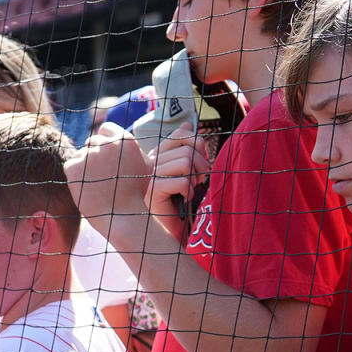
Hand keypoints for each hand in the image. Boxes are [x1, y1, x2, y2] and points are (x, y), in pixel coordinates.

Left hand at [65, 127, 150, 227]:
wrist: (124, 218)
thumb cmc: (137, 195)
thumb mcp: (145, 166)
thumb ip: (132, 149)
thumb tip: (122, 139)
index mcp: (125, 140)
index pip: (105, 129)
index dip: (104, 143)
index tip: (106, 158)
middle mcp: (107, 144)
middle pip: (91, 142)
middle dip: (94, 156)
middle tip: (102, 177)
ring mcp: (90, 155)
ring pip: (80, 155)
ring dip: (84, 167)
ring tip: (96, 186)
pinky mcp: (74, 167)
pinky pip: (70, 166)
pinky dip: (74, 177)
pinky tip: (86, 189)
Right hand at [145, 123, 211, 239]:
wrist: (173, 229)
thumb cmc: (183, 201)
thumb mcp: (188, 171)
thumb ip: (187, 149)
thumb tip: (188, 123)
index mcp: (160, 154)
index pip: (181, 133)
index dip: (198, 144)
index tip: (201, 161)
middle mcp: (152, 162)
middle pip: (186, 148)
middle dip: (201, 164)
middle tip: (199, 180)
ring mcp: (150, 176)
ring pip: (184, 162)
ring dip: (195, 178)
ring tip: (191, 188)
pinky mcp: (153, 191)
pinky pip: (181, 181)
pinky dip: (189, 190)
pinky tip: (184, 198)